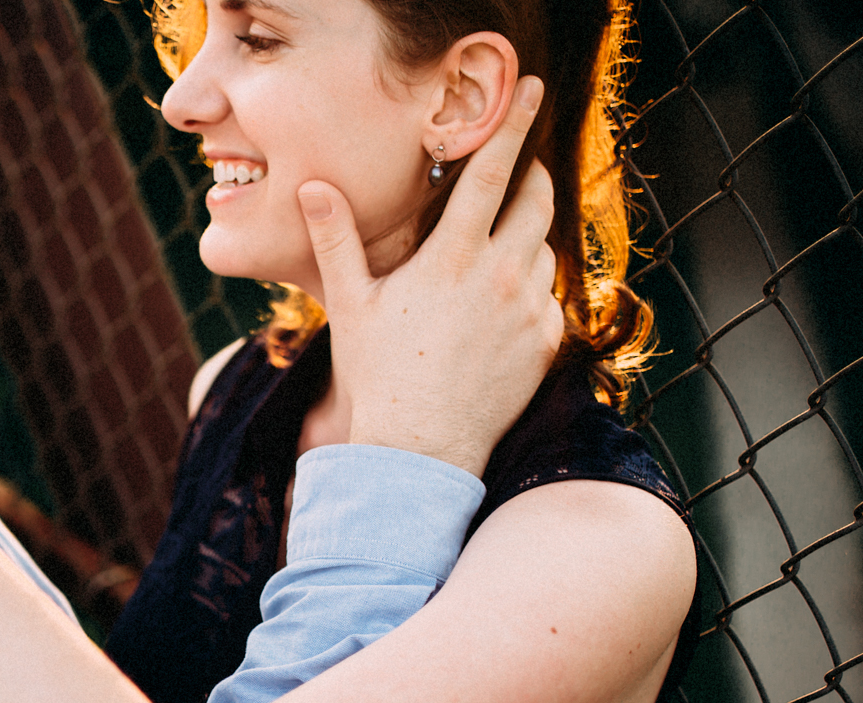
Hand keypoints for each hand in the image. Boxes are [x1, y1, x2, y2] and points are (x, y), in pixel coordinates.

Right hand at [300, 76, 564, 477]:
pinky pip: (548, 298)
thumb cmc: (378, 376)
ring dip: (524, 241)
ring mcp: (530, 311)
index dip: (514, 125)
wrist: (419, 450)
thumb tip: (314, 186)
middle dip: (532, 175)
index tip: (532, 92)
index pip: (493, 172)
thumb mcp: (350, 304)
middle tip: (520, 169)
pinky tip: (495, 315)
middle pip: (535, 200)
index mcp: (453, 259)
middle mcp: (502, 277)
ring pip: (542, 249)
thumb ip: (337, 239)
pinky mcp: (545, 342)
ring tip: (490, 261)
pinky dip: (529, 293)